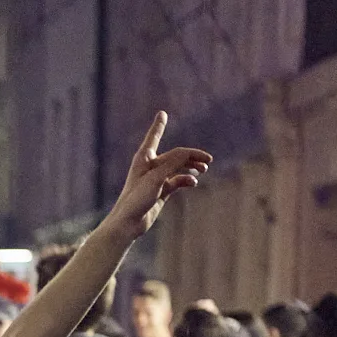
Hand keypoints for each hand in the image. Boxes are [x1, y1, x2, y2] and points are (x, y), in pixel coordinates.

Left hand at [109, 114, 211, 238]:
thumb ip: (173, 163)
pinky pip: (177, 181)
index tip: (162, 113)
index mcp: (144, 158)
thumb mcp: (156, 177)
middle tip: (208, 160)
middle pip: (175, 155)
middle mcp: (150, 166)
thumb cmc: (137, 198)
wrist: (129, 223)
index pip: (154, 137)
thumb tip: (188, 152)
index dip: (159, 125)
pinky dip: (186, 180)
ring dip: (191, 167)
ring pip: (178, 168)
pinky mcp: (161, 192)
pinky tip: (193, 182)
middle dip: (192, 156)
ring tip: (204, 169)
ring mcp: (156, 179)